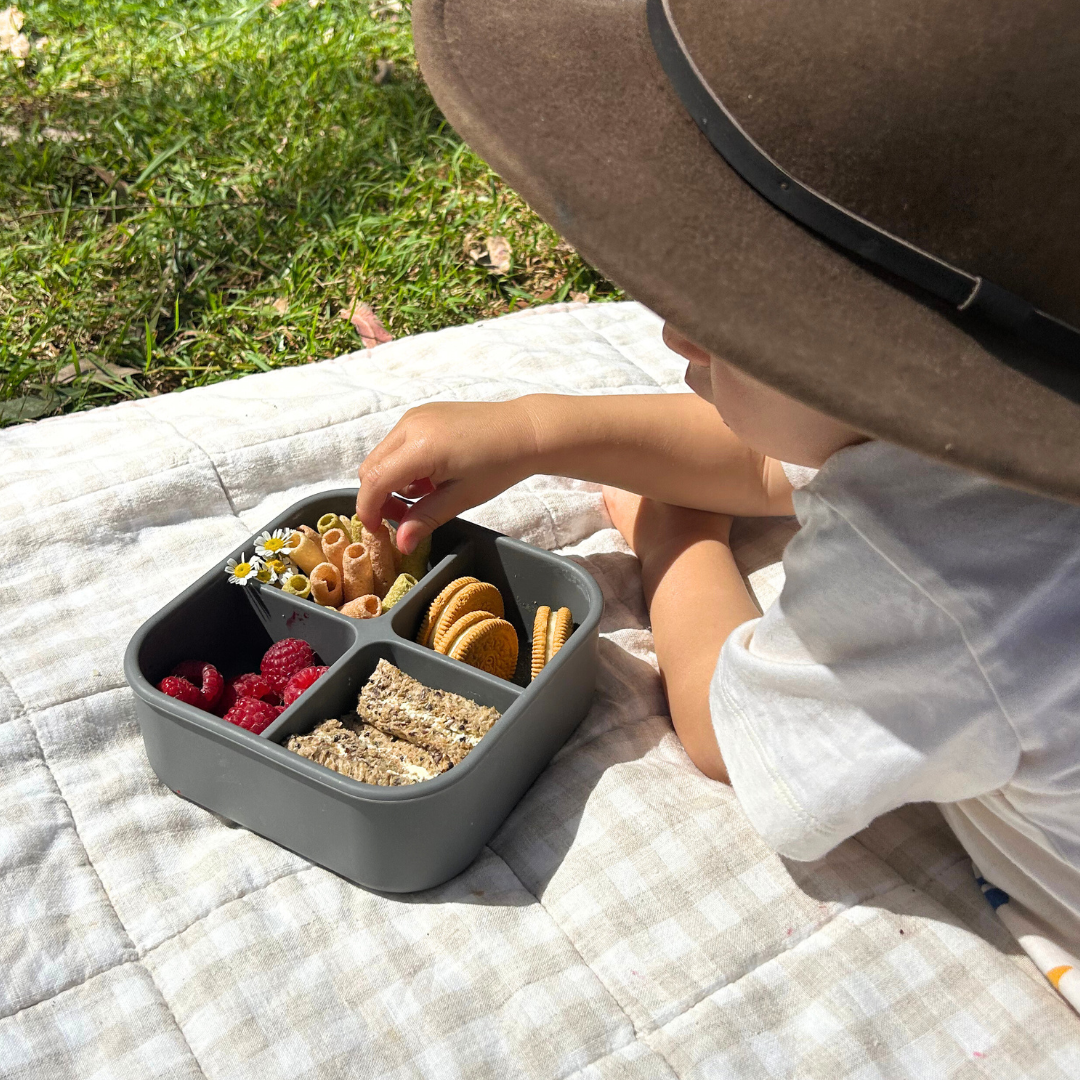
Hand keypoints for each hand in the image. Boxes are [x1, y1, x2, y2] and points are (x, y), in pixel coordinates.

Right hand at [356, 399, 538, 552]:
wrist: (524, 431)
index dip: (369, 508)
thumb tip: (401, 544)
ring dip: (391, 481)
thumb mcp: (462, 497)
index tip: (377, 529)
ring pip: (382, 456)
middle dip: (378, 497)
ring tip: (424, 496)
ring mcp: (415, 416)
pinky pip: (396, 444)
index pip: (375, 480)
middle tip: (403, 518)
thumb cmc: (500, 464)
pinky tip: (429, 477)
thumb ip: (426, 519)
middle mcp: (411, 425)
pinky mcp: (421, 414)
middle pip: (371, 467)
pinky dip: (402, 465)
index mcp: (421, 447)